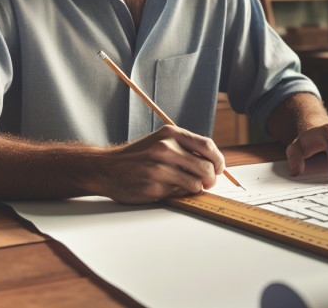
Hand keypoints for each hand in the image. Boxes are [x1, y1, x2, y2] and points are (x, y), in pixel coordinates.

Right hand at [98, 125, 225, 203]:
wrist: (107, 169)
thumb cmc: (138, 156)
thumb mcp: (160, 141)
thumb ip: (184, 147)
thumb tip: (213, 162)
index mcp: (170, 134)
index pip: (207, 146)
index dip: (218, 159)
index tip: (219, 168)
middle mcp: (166, 149)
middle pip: (206, 166)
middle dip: (212, 178)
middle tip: (208, 182)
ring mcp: (160, 169)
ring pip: (196, 183)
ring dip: (196, 188)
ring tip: (188, 186)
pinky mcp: (154, 187)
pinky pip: (180, 193)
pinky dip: (180, 193)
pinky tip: (170, 189)